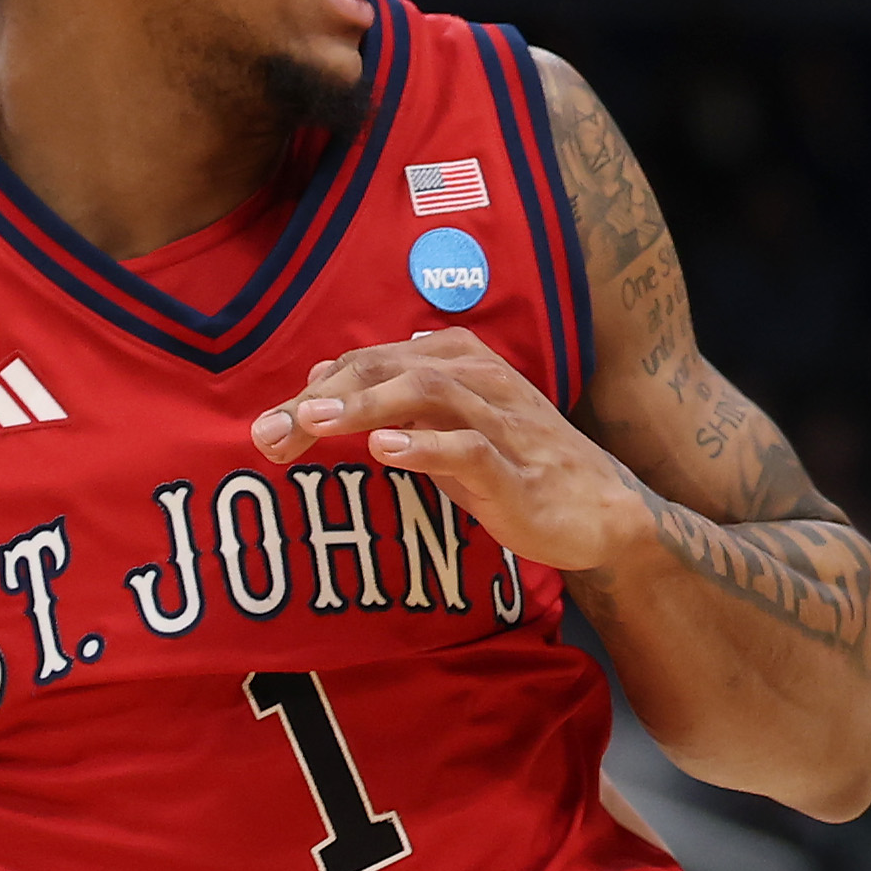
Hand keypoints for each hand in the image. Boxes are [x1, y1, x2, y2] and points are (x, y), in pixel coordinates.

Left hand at [254, 333, 651, 573]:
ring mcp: (501, 422)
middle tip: (269, 431)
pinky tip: (385, 451)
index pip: (372, 360)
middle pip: (387, 368)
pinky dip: (424, 445)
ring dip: (363, 406)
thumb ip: (395, 399)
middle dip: (323, 396)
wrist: (603, 510)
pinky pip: (468, 447)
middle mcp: (478, 379)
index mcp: (459, 360)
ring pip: (424, 394)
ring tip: (312, 423)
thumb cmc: (520, 464)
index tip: (267, 427)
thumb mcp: (451, 425)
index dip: (314, 388)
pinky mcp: (517, 470)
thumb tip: (326, 378)